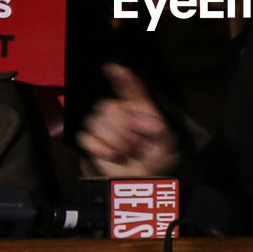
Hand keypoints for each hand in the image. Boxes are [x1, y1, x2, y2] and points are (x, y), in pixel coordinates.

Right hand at [77, 63, 178, 178]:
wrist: (140, 183)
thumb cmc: (155, 159)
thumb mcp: (166, 143)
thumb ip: (159, 128)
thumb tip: (145, 120)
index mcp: (138, 109)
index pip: (128, 88)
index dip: (120, 77)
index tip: (111, 68)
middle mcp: (118, 113)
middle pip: (108, 106)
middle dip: (123, 126)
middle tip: (137, 144)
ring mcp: (102, 127)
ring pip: (96, 121)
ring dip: (114, 139)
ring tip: (127, 152)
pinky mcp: (91, 142)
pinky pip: (86, 137)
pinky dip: (100, 148)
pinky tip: (112, 156)